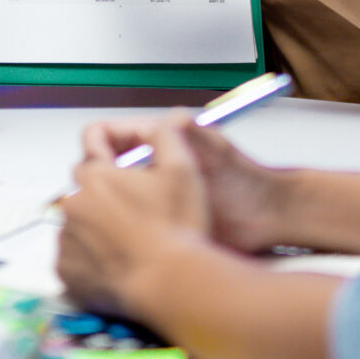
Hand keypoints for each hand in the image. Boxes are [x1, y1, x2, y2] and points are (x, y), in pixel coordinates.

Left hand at [57, 123, 212, 318]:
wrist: (170, 284)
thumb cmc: (177, 226)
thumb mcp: (183, 168)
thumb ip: (165, 135)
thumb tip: (155, 126)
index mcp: (94, 174)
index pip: (93, 146)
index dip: (115, 155)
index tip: (131, 171)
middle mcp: (72, 203)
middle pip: (86, 188)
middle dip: (106, 194)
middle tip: (139, 212)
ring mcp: (65, 240)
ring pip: (79, 223)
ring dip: (97, 227)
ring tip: (130, 243)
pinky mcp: (65, 272)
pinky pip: (74, 258)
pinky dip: (90, 259)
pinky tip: (118, 263)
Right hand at [80, 118, 292, 254]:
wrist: (262, 215)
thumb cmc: (242, 178)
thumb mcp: (212, 146)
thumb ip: (184, 129)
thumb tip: (159, 122)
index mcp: (153, 142)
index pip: (103, 135)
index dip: (97, 149)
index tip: (104, 169)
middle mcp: (144, 167)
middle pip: (97, 168)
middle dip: (96, 182)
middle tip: (111, 199)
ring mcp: (145, 195)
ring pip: (104, 198)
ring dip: (104, 207)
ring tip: (120, 220)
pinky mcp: (151, 222)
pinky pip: (119, 224)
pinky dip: (115, 228)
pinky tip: (130, 236)